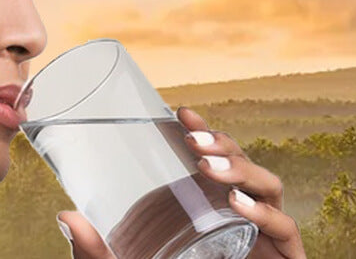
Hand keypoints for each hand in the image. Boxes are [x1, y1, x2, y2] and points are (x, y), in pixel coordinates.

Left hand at [56, 107, 306, 257]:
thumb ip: (97, 253)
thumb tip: (67, 216)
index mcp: (212, 215)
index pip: (217, 163)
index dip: (206, 133)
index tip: (181, 111)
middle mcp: (244, 223)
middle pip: (247, 170)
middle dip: (226, 146)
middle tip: (193, 140)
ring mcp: (266, 243)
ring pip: (271, 190)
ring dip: (245, 171)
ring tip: (210, 167)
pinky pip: (288, 232)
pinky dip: (267, 214)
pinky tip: (238, 203)